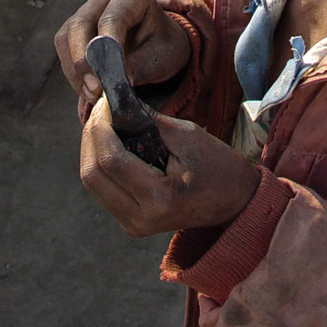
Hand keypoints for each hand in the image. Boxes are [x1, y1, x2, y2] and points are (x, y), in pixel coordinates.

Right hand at [54, 0, 190, 118]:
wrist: (157, 45)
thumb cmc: (162, 46)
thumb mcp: (161, 56)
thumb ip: (140, 66)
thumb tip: (119, 82)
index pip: (112, 18)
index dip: (106, 47)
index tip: (107, 77)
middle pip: (81, 24)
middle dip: (83, 61)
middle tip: (95, 91)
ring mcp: (86, 10)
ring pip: (66, 37)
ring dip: (75, 70)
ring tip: (94, 95)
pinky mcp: (75, 28)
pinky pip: (64, 49)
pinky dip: (72, 73)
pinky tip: (88, 90)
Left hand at [80, 101, 259, 236]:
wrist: (235, 202)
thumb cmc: (218, 167)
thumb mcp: (187, 135)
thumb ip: (149, 121)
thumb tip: (117, 102)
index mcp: (158, 198)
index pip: (110, 161)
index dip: (101, 127)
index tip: (105, 101)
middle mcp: (139, 218)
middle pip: (92, 175)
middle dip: (91, 136)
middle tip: (101, 108)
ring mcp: (133, 225)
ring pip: (92, 183)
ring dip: (91, 148)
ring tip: (104, 121)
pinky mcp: (131, 223)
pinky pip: (102, 190)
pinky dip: (100, 162)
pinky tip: (109, 141)